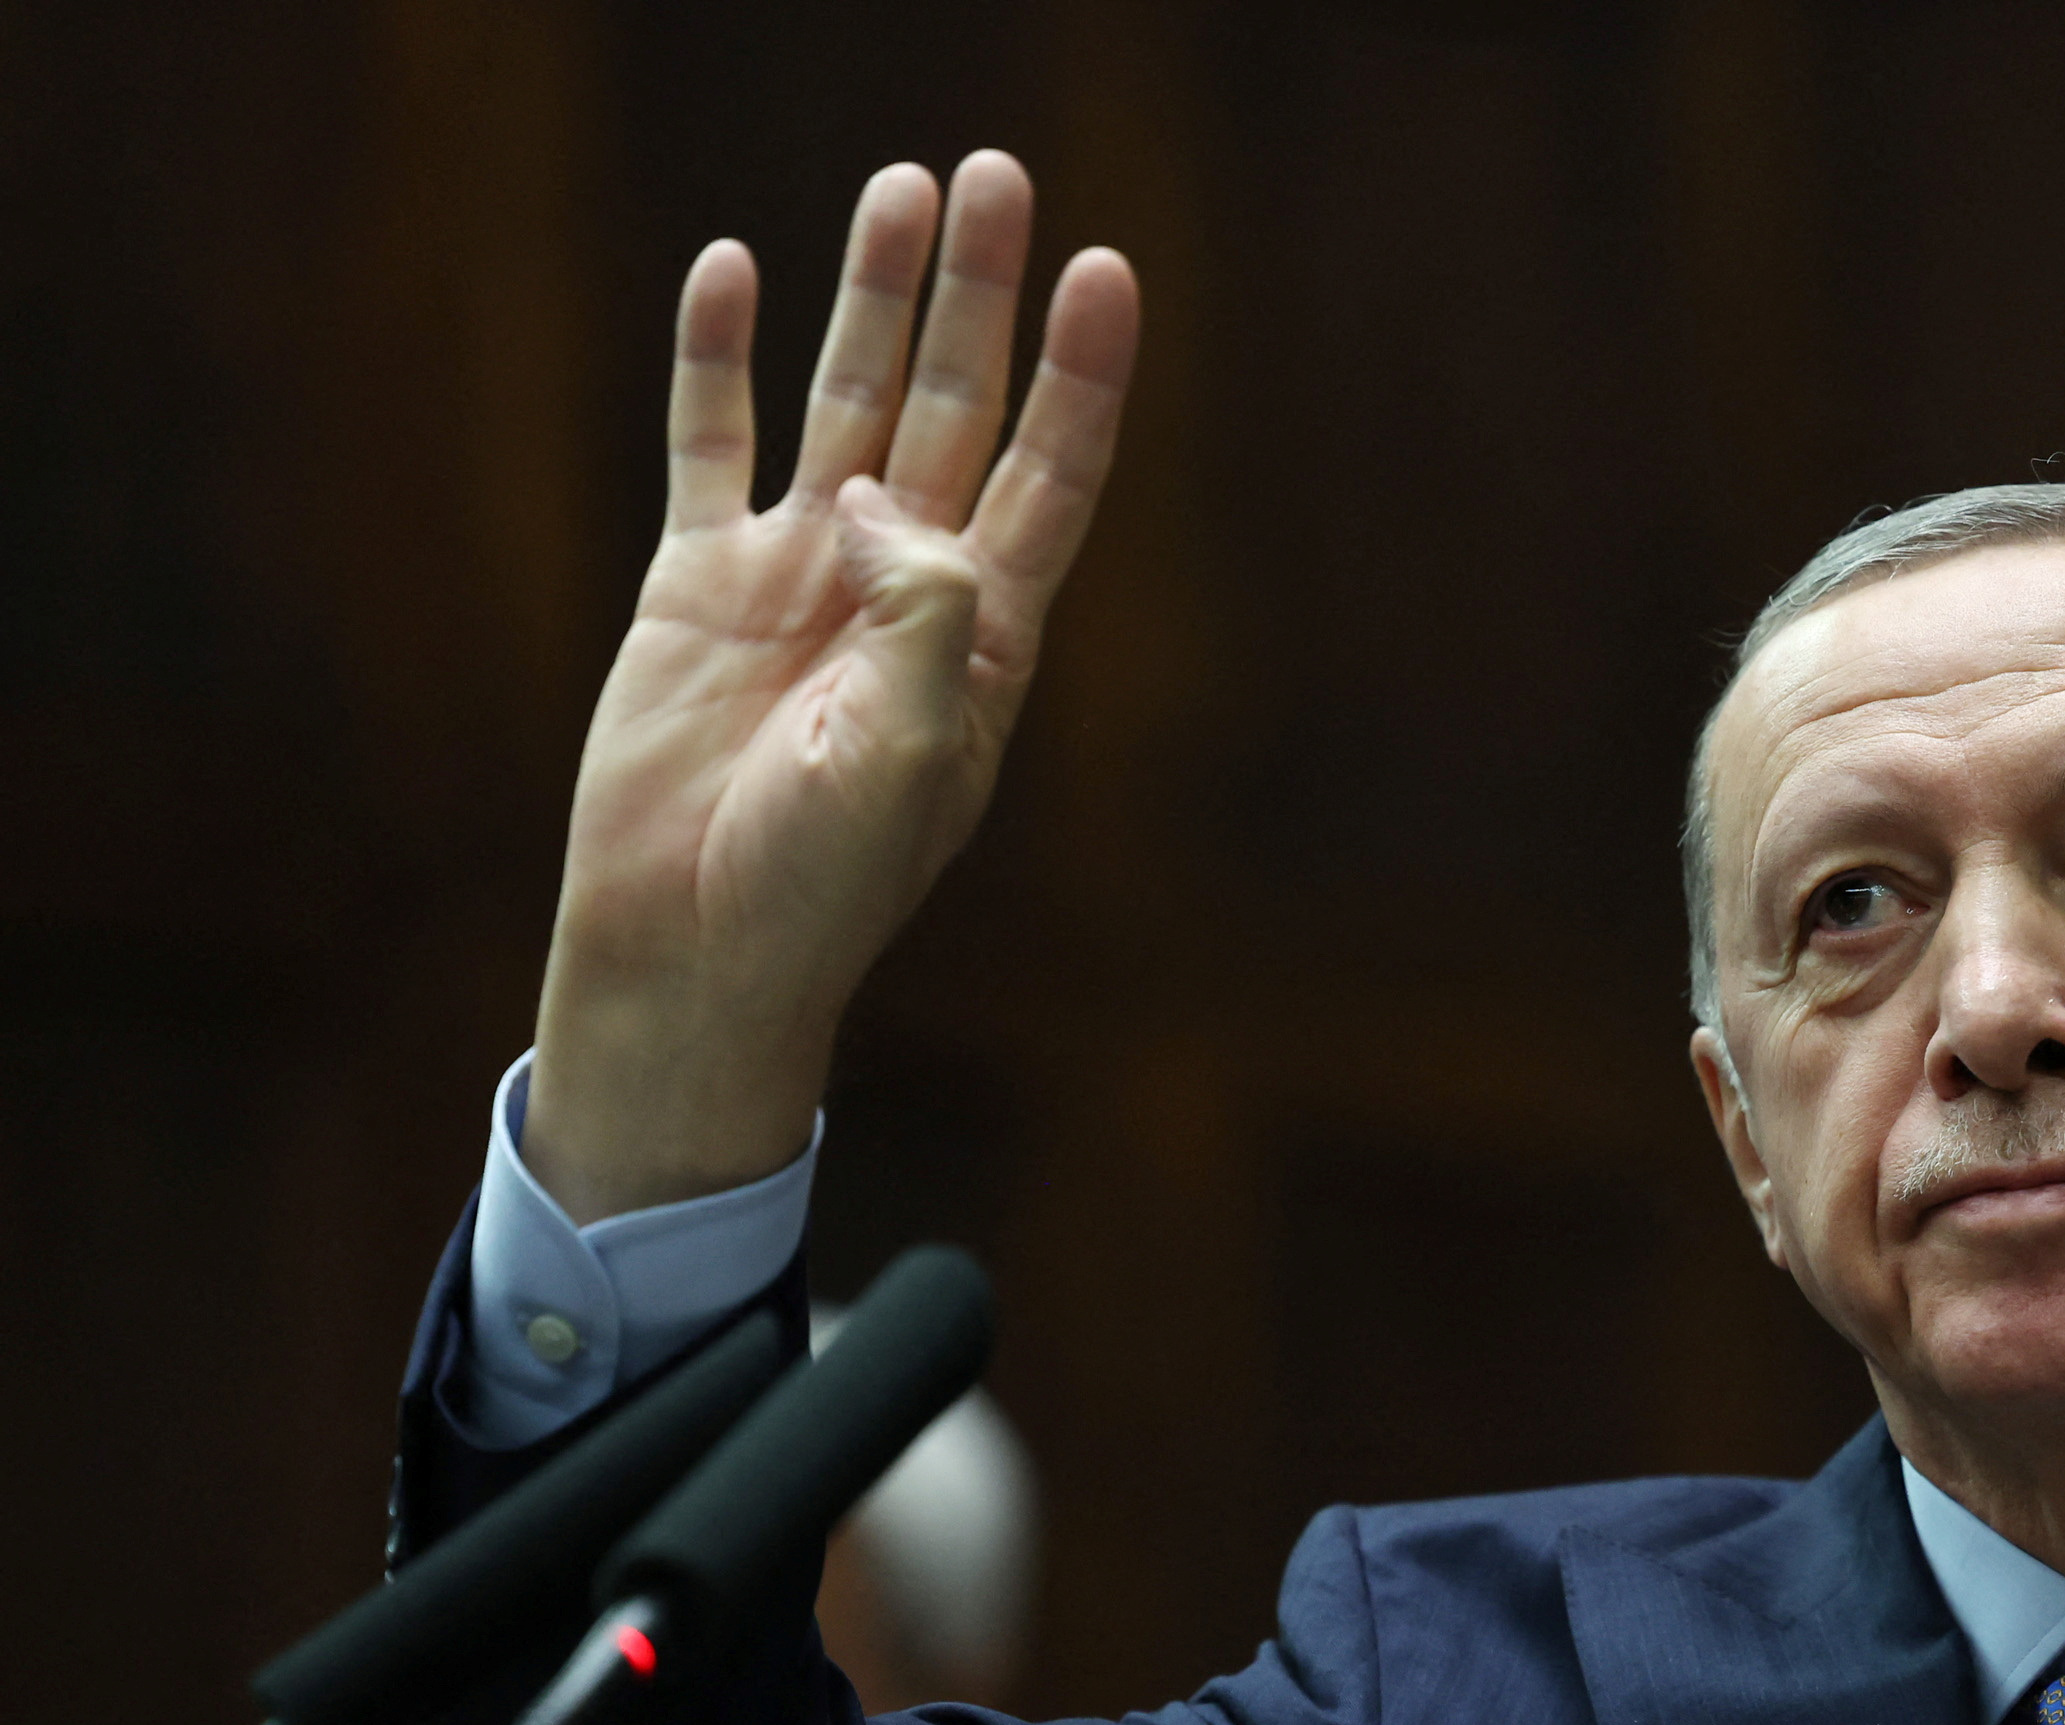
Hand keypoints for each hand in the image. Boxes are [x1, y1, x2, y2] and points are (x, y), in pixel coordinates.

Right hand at [524, 153, 1139, 1223]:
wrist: (693, 947)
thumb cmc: (820, 881)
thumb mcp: (904, 756)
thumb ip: (920, 616)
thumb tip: (880, 491)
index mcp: (980, 634)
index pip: (1050, 470)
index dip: (1082, 373)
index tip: (1106, 269)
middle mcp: (900, 585)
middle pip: (958, 406)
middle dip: (980, 295)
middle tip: (998, 174)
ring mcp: (799, 575)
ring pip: (847, 401)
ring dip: (875, 298)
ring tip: (902, 186)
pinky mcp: (697, 583)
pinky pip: (709, 443)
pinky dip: (716, 358)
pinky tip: (732, 271)